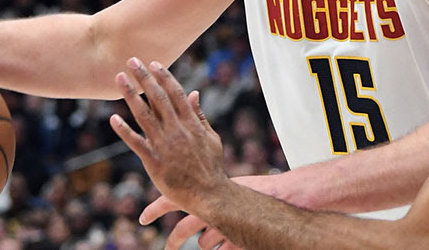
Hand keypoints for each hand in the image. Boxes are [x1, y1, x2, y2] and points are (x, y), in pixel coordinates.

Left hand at [110, 58, 227, 215]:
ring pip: (143, 115)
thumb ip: (199, 115)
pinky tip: (113, 118)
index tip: (152, 63)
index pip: (175, 93)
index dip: (163, 76)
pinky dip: (124, 130)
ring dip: (130, 94)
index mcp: (191, 123)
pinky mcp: (153, 161)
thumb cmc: (211, 166)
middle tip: (131, 61)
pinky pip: (135, 142)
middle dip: (144, 77)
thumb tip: (194, 93)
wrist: (209, 193)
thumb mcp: (210, 137)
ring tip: (120, 78)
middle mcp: (176, 130)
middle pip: (157, 98)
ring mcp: (164, 145)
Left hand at [142, 176, 281, 249]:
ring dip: (207, 243)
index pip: (172, 199)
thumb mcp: (230, 185)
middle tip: (168, 249)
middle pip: (184, 229)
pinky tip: (228, 246)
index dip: (155, 209)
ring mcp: (224, 225)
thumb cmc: (258, 188)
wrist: (287, 195)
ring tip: (216, 238)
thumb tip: (192, 198)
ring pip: (203, 242)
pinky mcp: (236, 240)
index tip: (142, 219)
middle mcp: (212, 208)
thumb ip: (212, 192)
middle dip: (173, 241)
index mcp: (208, 192)